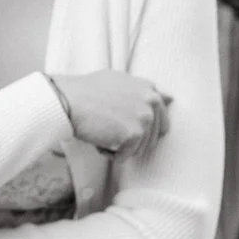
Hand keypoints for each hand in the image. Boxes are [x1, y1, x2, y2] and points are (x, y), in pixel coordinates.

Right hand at [49, 70, 170, 155]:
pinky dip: (109, 154)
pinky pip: (125, 157)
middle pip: (153, 137)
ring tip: (101, 131)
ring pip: (139, 149)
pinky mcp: (134, 134)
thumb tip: (171, 98)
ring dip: (120, 147)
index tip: (124, 126)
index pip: (161, 116)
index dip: (142, 126)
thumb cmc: (86, 91)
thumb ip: (144, 90)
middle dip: (132, 139)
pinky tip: (97, 140)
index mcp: (149, 88)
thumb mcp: (119, 82)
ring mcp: (145, 118)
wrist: (67, 100)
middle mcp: (152, 101)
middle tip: (108, 129)